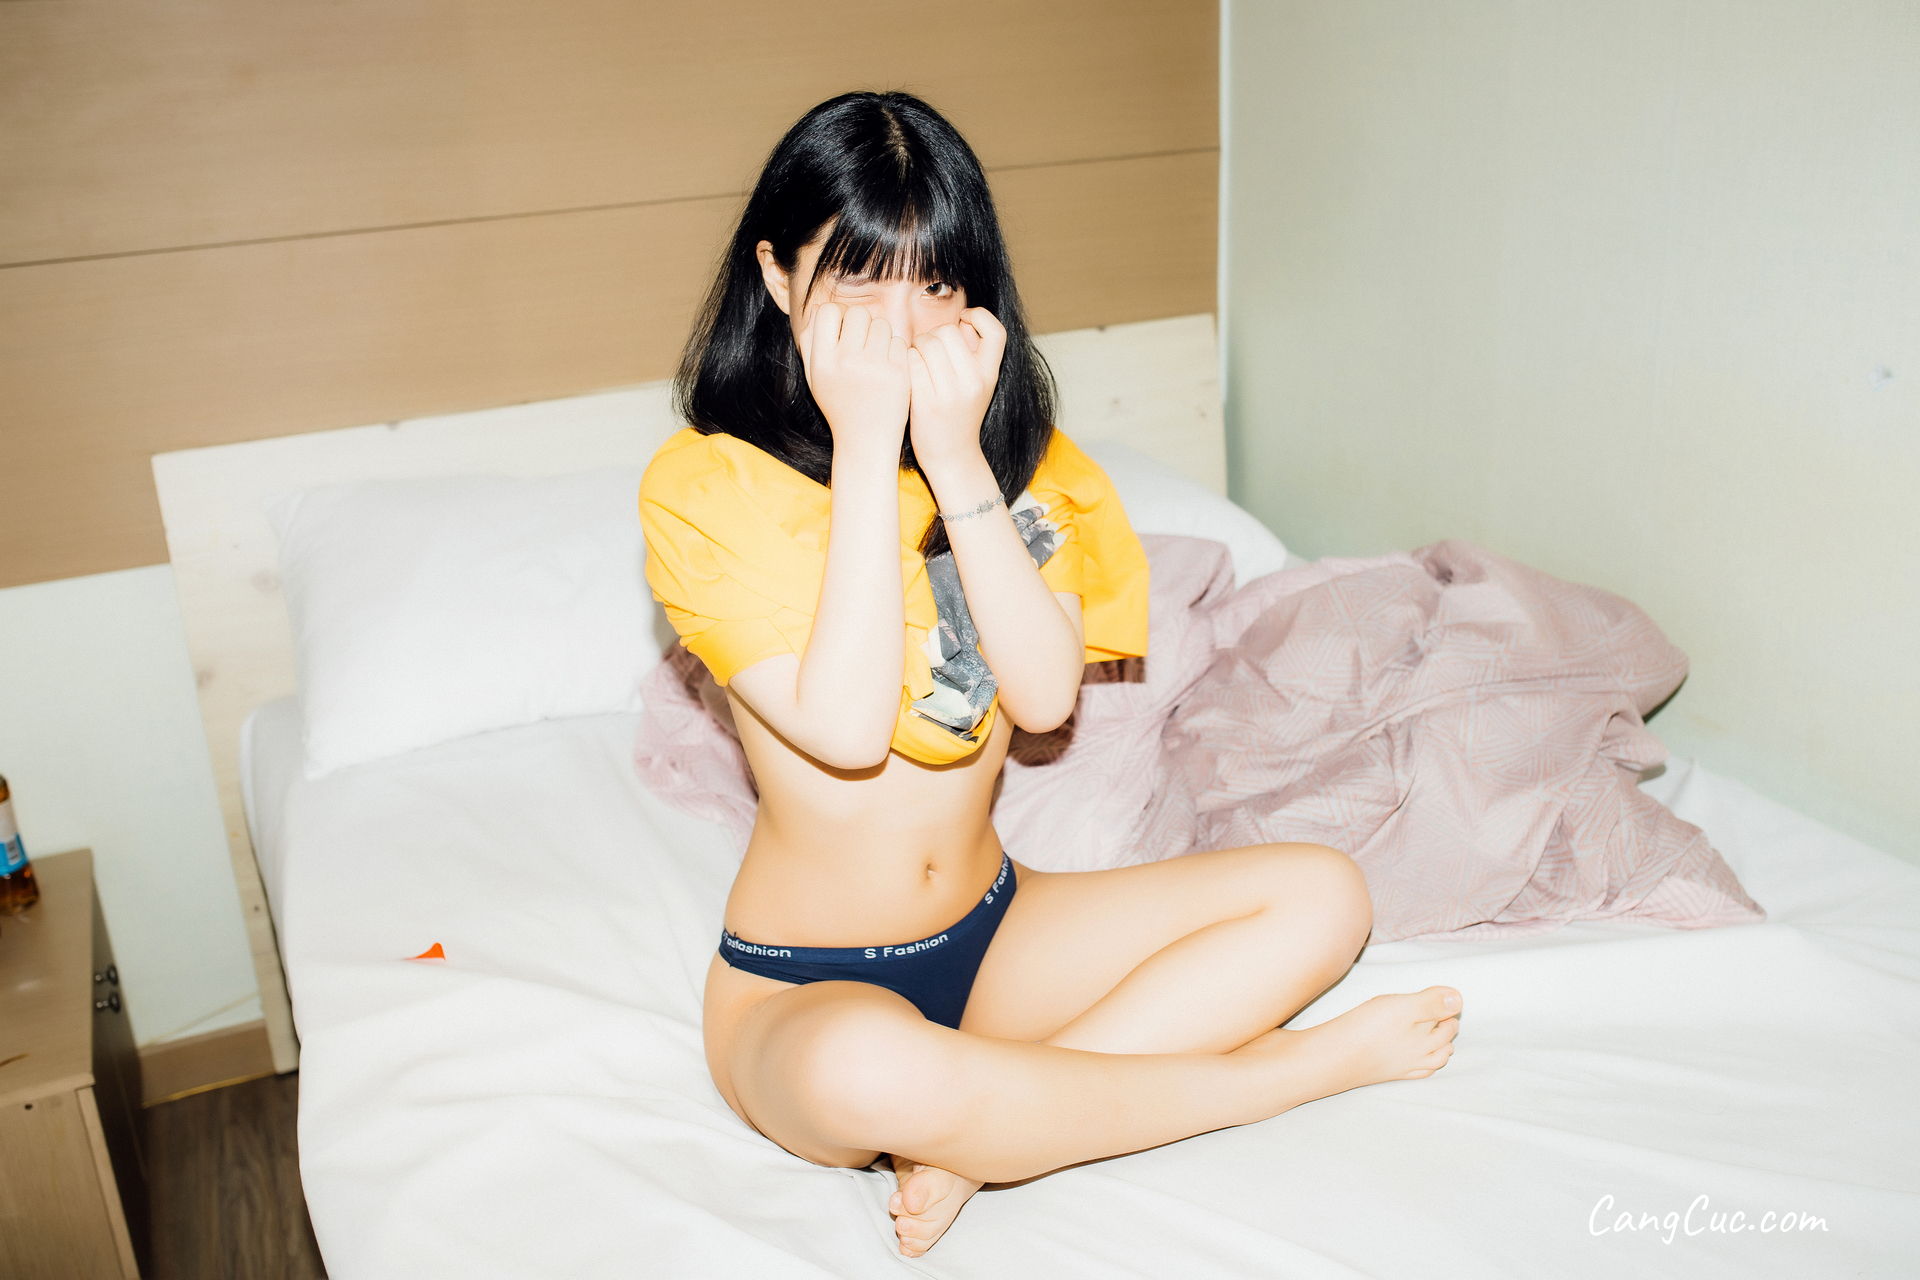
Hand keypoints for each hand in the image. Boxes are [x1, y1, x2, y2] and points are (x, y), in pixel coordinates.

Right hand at [798, 302, 910, 454]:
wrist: (866, 440)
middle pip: (857, 313)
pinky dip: (894, 349)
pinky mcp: (899, 374)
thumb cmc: (838, 405)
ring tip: (875, 354)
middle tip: (861, 342)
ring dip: (879, 334)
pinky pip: (898, 341)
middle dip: (860, 323)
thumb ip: (810, 342)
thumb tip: (818, 308)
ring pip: (881, 324)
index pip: (827, 311)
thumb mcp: (815, 377)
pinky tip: (888, 365)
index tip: (840, 331)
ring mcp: (875, 368)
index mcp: (823, 362)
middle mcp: (847, 362)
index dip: (836, 316)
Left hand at [907, 307, 1006, 474]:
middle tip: (928, 349)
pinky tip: (907, 372)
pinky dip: (905, 362)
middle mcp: (973, 382)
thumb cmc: (960, 415)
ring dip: (916, 346)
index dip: (980, 317)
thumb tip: (963, 321)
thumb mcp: (979, 385)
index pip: (996, 331)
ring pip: (926, 343)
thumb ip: (974, 354)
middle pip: (949, 331)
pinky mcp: (925, 402)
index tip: (965, 320)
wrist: (952, 457)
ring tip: (916, 360)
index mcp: (989, 375)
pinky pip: (910, 362)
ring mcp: (949, 393)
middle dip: (933, 334)